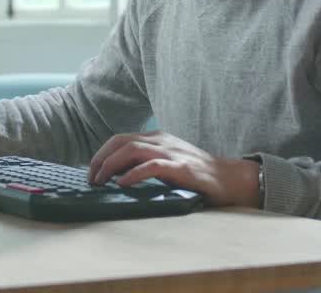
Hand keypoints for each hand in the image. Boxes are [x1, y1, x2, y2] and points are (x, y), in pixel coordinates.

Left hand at [87, 131, 260, 207]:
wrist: (229, 178)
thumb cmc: (196, 173)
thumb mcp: (168, 161)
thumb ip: (146, 162)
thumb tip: (117, 174)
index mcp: (157, 138)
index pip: (120, 139)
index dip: (102, 153)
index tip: (92, 171)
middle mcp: (161, 141)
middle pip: (121, 141)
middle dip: (101, 159)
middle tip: (90, 178)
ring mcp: (172, 152)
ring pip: (132, 149)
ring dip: (111, 165)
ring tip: (101, 181)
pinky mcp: (181, 168)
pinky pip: (152, 166)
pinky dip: (134, 173)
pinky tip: (122, 183)